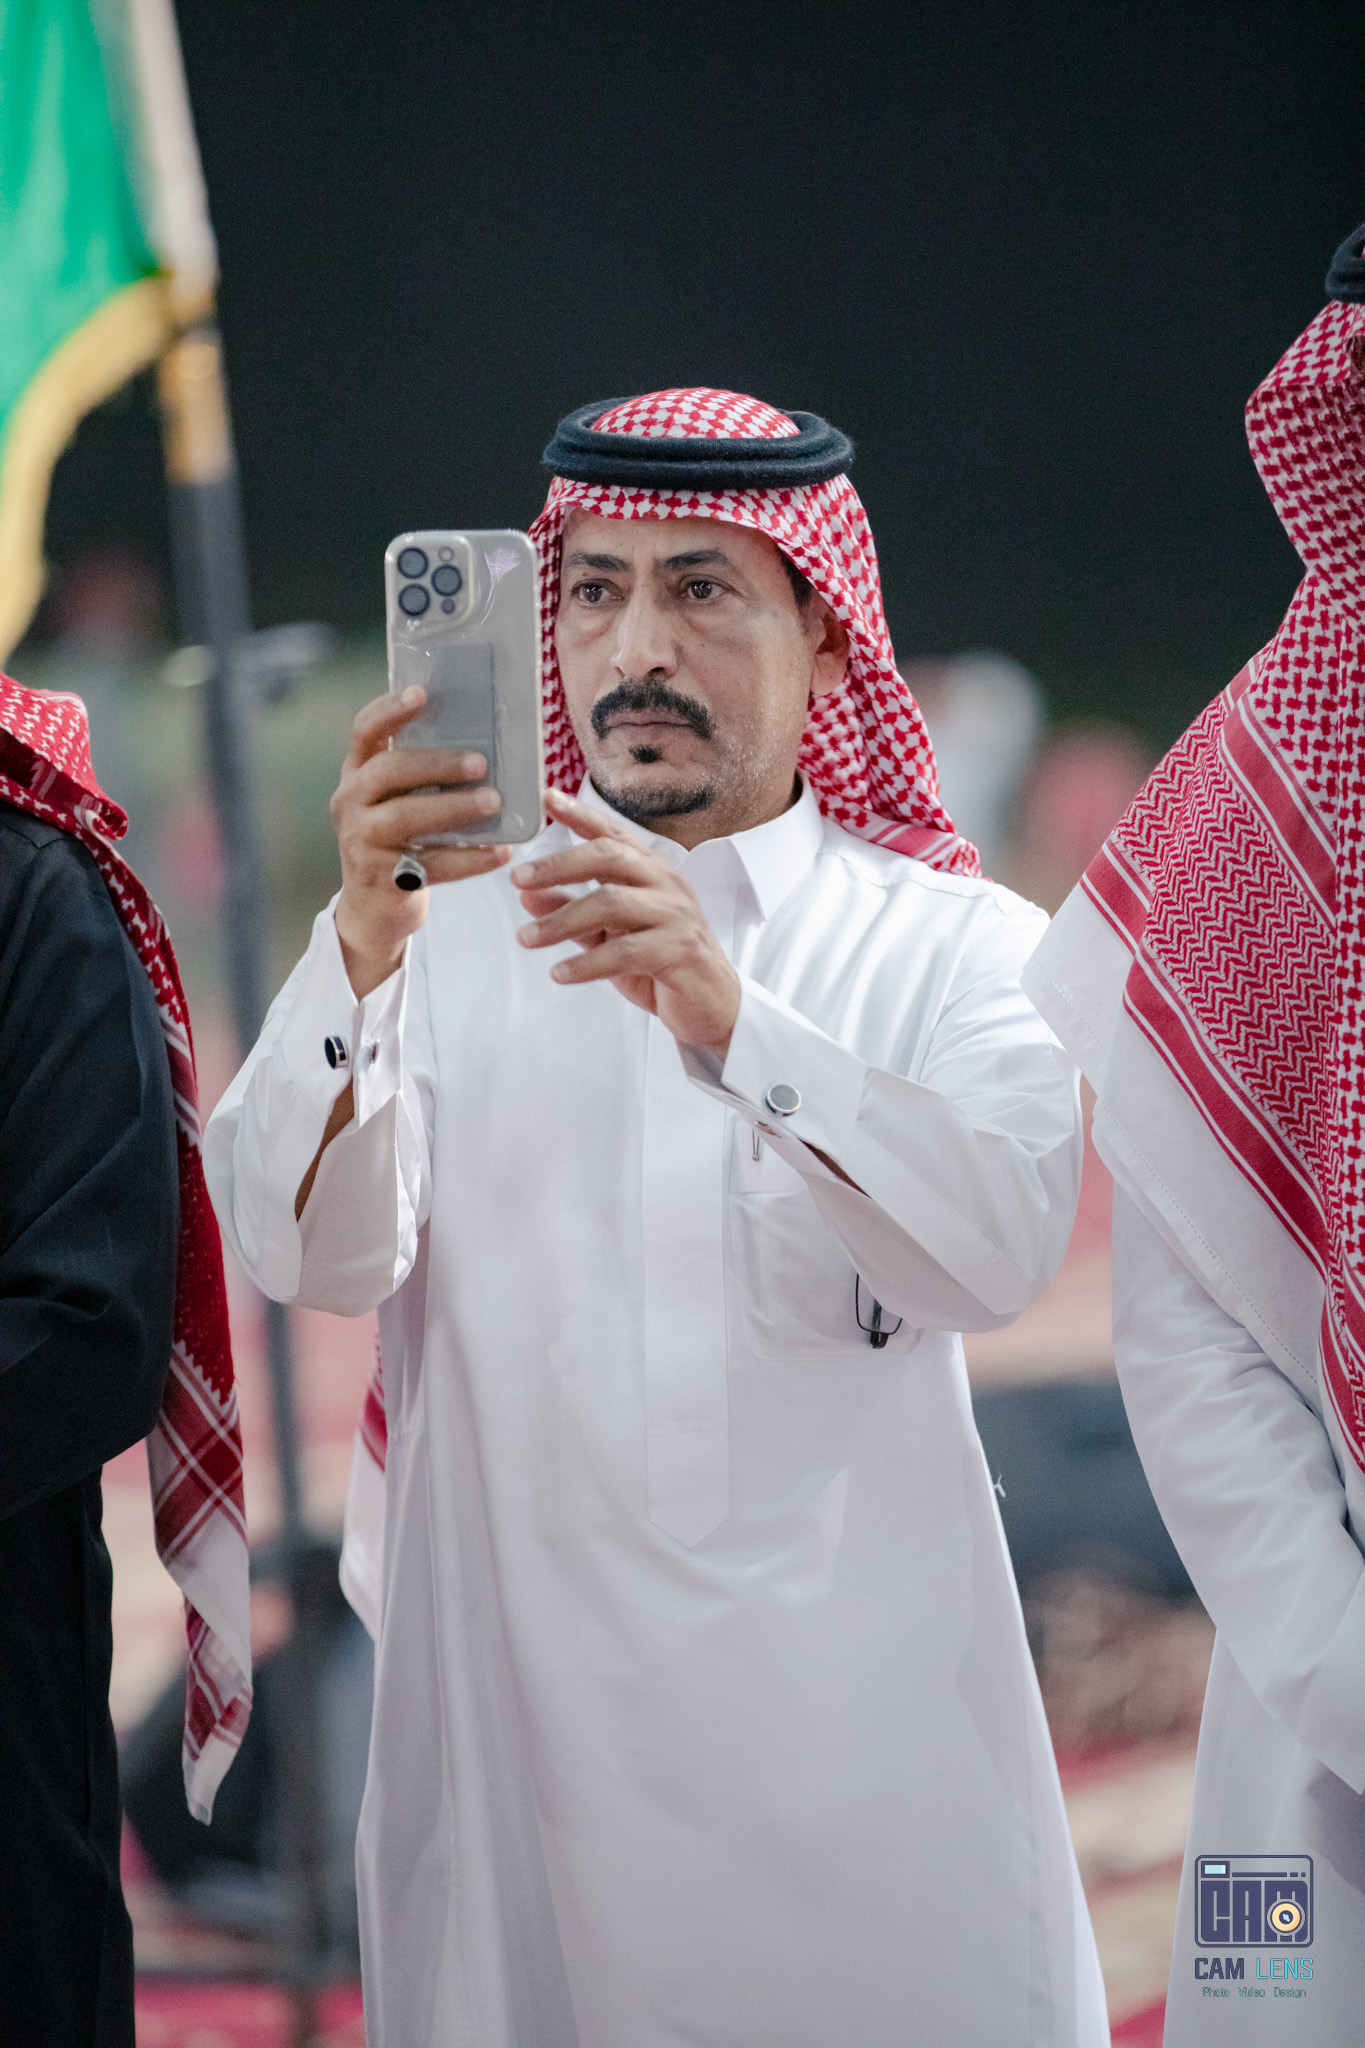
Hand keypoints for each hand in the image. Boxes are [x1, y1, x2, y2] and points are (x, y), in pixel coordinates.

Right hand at [330, 686, 510, 995]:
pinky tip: (501, 853)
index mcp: (357, 774)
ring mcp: (360, 840)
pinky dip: (470, 859)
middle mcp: (350, 802)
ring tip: (494, 802)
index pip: (365, 731)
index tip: (422, 693)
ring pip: (406, 816)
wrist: (376, 909)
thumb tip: (490, 743)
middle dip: (437, 764)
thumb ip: (424, 775)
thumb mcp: (400, 802)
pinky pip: (431, 865)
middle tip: (481, 763)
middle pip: (390, 770)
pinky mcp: (380, 877)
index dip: (390, 710)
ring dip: (454, 807)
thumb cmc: (401, 842)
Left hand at [511, 789, 740, 1054]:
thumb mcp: (609, 935)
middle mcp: (666, 885)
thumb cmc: (662, 963)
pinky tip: (561, 972)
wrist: (711, 1005)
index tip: (547, 798)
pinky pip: (625, 951)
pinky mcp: (680, 951)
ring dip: (562, 921)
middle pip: (608, 858)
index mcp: (651, 872)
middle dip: (559, 866)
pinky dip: (587, 963)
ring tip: (528, 937)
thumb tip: (527, 895)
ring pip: (612, 903)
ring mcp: (675, 915)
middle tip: (519, 879)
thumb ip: (572, 911)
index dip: (580, 814)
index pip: (613, 834)